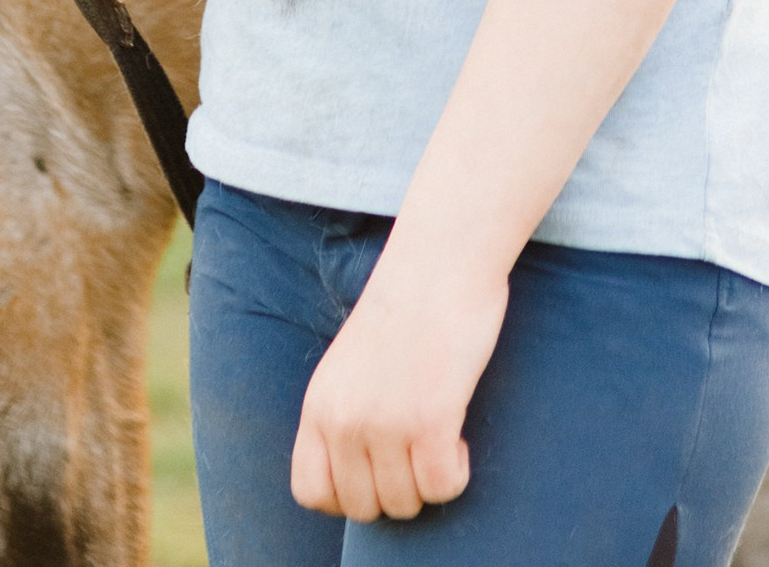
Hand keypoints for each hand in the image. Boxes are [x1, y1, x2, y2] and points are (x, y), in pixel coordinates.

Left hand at [290, 246, 505, 521]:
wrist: (438, 261)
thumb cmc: (405, 308)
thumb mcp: (350, 364)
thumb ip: (345, 413)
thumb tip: (359, 474)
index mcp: (319, 403)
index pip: (310, 492)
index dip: (346, 496)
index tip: (377, 471)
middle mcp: (343, 419)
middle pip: (363, 508)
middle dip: (396, 491)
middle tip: (418, 453)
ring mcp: (384, 422)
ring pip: (405, 503)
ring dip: (429, 481)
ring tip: (440, 437)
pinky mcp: (430, 419)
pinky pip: (442, 488)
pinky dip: (457, 474)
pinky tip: (458, 437)